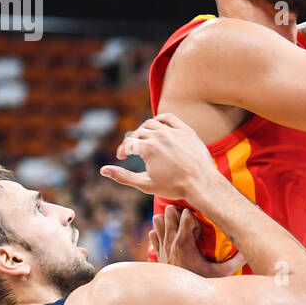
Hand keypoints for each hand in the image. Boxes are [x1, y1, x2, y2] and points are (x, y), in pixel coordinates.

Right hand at [99, 113, 220, 199]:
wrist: (202, 183)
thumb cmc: (174, 187)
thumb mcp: (145, 184)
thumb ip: (123, 176)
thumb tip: (103, 170)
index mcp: (147, 148)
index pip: (128, 144)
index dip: (122, 151)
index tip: (122, 157)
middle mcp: (159, 136)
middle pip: (138, 132)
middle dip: (132, 142)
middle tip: (132, 150)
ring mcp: (174, 131)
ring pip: (151, 123)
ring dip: (144, 130)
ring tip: (144, 140)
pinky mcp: (186, 130)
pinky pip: (169, 118)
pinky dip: (159, 120)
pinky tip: (157, 128)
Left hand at [149, 204, 247, 278]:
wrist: (179, 298)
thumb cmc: (202, 283)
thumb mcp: (222, 273)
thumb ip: (236, 261)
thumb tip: (249, 251)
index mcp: (184, 242)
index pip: (186, 214)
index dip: (194, 217)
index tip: (200, 229)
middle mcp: (170, 241)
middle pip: (169, 211)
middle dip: (181, 213)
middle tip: (190, 225)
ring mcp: (161, 245)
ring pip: (158, 219)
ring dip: (169, 220)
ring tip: (181, 229)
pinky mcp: (157, 252)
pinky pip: (153, 233)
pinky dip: (161, 232)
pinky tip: (172, 239)